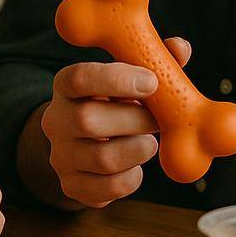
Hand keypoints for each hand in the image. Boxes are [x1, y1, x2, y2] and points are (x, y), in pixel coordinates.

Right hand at [40, 37, 191, 207]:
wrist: (81, 144)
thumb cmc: (112, 102)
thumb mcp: (125, 78)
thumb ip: (151, 60)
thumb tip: (180, 47)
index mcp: (65, 86)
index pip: (79, 78)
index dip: (116, 79)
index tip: (151, 82)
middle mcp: (55, 121)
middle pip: (89, 121)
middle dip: (134, 120)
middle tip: (157, 120)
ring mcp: (60, 156)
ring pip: (102, 158)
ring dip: (138, 149)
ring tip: (148, 142)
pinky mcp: (71, 186)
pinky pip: (107, 189)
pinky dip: (132, 178)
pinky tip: (135, 165)